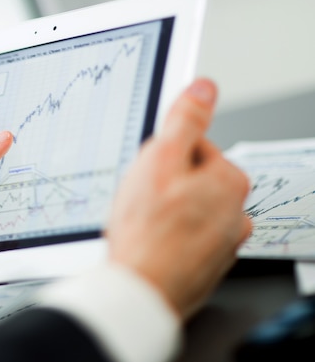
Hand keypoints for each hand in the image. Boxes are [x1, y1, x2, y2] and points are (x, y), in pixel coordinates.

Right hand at [107, 78, 251, 319]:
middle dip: (165, 184)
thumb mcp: (161, 158)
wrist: (141, 288)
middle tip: (142, 198)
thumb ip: (185, 119)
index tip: (149, 170)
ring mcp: (223, 240)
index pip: (195, 147)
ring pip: (188, 209)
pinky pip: (186, 236)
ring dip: (166, 211)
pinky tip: (150, 241)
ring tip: (143, 223)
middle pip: (192, 179)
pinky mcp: (207, 262)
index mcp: (229, 180)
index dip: (163, 155)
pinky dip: (169, 236)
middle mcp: (235, 211)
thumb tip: (204, 88)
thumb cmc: (148, 230)